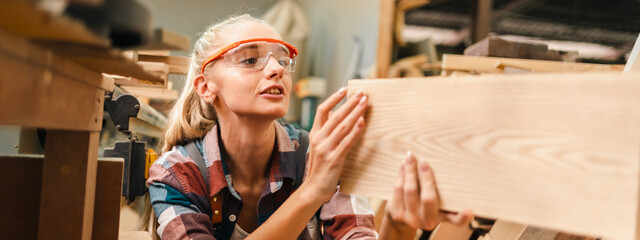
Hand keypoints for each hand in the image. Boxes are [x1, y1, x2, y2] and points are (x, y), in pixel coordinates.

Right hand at [299, 87, 367, 203]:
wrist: (314, 188)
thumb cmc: (320, 167)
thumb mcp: (320, 146)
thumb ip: (327, 131)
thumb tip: (338, 115)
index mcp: (314, 134)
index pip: (322, 110)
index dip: (334, 98)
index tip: (345, 89)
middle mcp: (319, 139)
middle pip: (335, 115)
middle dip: (350, 103)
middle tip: (361, 93)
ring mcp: (326, 148)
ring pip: (343, 126)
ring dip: (355, 113)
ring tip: (365, 103)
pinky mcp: (334, 159)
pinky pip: (347, 142)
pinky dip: (355, 131)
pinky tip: (362, 122)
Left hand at [386, 152, 472, 232]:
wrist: (402, 221)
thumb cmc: (426, 207)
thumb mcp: (440, 206)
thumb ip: (449, 196)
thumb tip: (463, 176)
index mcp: (442, 218)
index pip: (456, 220)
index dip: (463, 217)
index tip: (469, 210)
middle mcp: (428, 222)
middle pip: (428, 198)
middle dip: (425, 177)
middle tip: (424, 161)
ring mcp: (411, 219)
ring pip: (409, 191)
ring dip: (409, 171)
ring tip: (411, 157)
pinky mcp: (397, 213)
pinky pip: (398, 190)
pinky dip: (401, 175)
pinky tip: (403, 165)